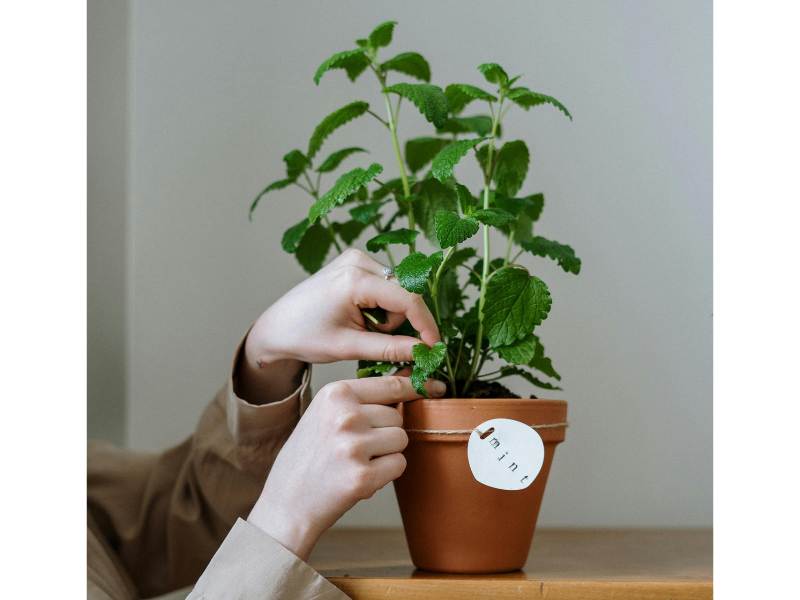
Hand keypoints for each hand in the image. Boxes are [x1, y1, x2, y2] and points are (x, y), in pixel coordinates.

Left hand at [238, 249, 439, 402]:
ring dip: (389, 316)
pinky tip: (360, 316)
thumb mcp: (349, 347)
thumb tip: (425, 351)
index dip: (425, 325)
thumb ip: (390, 349)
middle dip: (398, 322)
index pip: (407, 299)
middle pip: (404, 294)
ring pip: (397, 291)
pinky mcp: (355, 262)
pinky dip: (381, 306)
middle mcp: (358, 261)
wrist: (277, 327)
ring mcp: (356, 258)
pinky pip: (386, 286)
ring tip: (362, 329)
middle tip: (374, 340)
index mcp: (354, 279)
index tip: (434, 348)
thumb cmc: (305, 336)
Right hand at [247, 375, 444, 559]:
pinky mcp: (363, 476)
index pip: (390, 385)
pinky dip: (386, 474)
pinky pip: (399, 465)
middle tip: (356, 447)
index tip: (433, 387)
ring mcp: (354, 446)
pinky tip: (360, 477)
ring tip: (356, 462)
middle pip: (397, 416)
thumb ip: (362, 398)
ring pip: (401, 440)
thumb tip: (409, 377)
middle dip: (386, 432)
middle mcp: (345, 416)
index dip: (413, 388)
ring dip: (387, 453)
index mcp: (335, 393)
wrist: (287, 502)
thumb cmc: (309, 456)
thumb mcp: (325, 413)